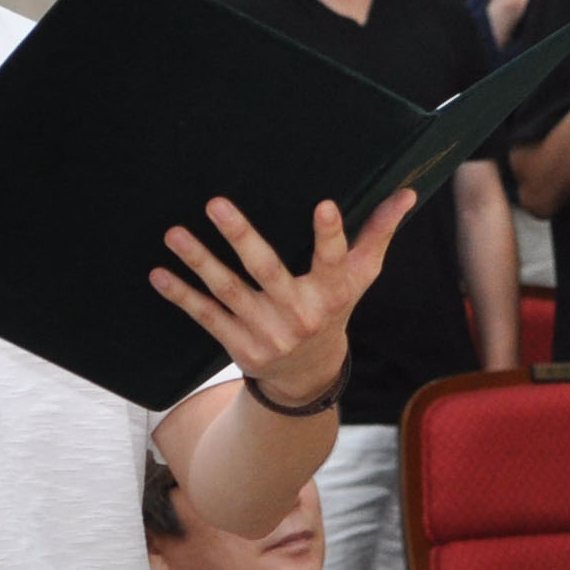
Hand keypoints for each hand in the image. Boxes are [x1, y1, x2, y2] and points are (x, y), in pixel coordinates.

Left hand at [153, 187, 419, 410]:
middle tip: (216, 203)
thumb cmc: (334, 309)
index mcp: (332, 291)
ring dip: (200, 262)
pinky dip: (182, 296)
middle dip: (241, 237)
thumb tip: (409, 192)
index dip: (330, 234)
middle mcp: (300, 313)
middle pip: (268, 270)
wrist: (308, 376)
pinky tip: (159, 273)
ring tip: (174, 233)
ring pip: (229, 292)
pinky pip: (207, 316)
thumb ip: (379, 232)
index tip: (324, 205)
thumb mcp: (361, 276)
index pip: (334, 258)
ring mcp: (267, 332)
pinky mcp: (240, 346)